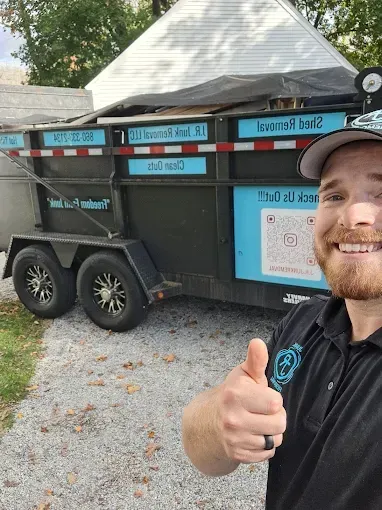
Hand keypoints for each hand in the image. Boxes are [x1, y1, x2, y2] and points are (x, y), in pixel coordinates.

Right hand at [215, 338, 285, 463]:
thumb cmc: (233, 394)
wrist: (209, 422)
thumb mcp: (243, 375)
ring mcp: (234, 439)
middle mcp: (233, 418)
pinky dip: (265, 446)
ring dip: (272, 432)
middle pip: (279, 423)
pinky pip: (267, 454)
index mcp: (235, 394)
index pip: (275, 402)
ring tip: (259, 423)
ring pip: (275, 440)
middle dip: (276, 417)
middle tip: (263, 411)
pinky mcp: (237, 455)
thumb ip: (255, 360)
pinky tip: (254, 435)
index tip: (264, 397)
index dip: (274, 399)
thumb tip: (258, 342)